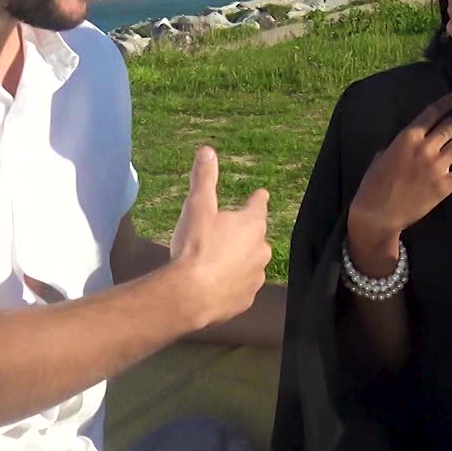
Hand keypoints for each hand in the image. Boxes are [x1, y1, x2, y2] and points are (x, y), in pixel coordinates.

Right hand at [170, 147, 272, 329]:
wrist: (190, 295)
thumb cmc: (195, 246)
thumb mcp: (197, 207)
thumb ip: (205, 178)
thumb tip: (207, 151)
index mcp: (252, 225)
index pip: (259, 205)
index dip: (257, 199)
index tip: (260, 194)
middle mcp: (261, 250)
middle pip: (255, 237)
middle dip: (242, 234)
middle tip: (221, 234)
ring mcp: (256, 277)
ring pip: (249, 263)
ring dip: (237, 260)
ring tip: (214, 262)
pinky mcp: (247, 300)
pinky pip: (241, 287)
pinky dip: (231, 284)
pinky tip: (214, 284)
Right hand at [346, 91, 451, 267]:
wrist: (378, 212)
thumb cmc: (373, 184)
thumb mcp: (381, 157)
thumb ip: (396, 147)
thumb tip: (404, 145)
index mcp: (408, 137)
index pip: (432, 112)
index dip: (448, 101)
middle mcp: (425, 147)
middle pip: (451, 125)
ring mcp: (437, 166)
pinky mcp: (445, 185)